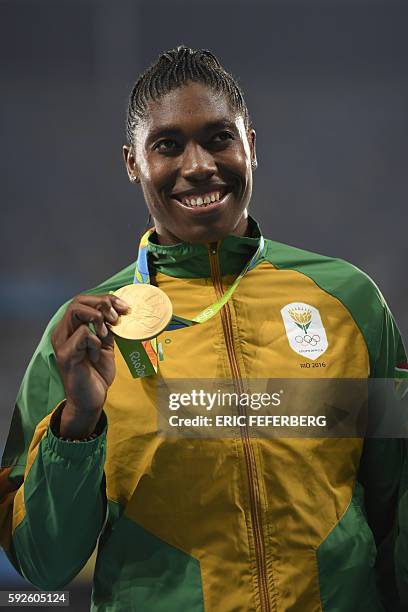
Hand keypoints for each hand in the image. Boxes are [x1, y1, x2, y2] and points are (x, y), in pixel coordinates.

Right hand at [51, 294, 128, 436]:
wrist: (91, 400)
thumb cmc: (96, 373)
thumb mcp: (106, 345)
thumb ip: (107, 329)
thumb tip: (118, 311)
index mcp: (71, 328)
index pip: (84, 301)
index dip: (106, 299)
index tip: (125, 307)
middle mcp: (62, 332)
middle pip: (78, 301)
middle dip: (102, 303)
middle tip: (117, 318)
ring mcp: (62, 342)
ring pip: (76, 311)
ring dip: (97, 318)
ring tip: (106, 334)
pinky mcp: (65, 354)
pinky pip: (83, 334)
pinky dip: (95, 341)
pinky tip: (96, 355)